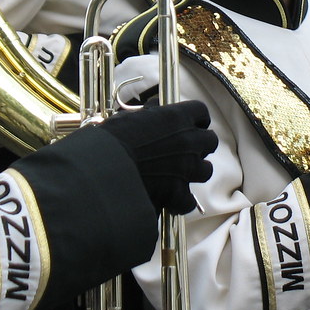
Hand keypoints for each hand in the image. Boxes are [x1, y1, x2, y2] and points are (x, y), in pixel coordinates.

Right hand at [97, 99, 217, 213]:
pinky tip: (171, 201)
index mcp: (176, 118)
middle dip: (200, 145)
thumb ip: (149, 113)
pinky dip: (180, 202)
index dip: (196, 119)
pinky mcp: (177, 191)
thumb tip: (156, 107)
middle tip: (185, 150)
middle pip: (210, 141)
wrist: (99, 169)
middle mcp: (187, 141)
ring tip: (180, 174)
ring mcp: (186, 167)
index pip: (200, 112)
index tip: (190, 124)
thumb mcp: (129, 118)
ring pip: (206, 170)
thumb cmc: (108, 140)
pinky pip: (189, 200)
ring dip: (195, 172)